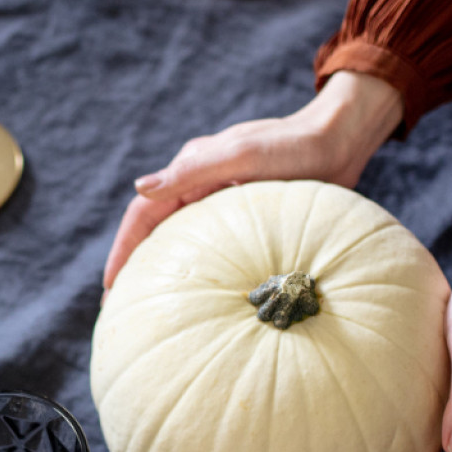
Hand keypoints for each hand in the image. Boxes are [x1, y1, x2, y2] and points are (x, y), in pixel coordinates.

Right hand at [101, 72, 401, 288]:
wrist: (341, 142)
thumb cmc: (295, 146)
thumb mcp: (242, 155)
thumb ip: (194, 170)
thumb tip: (141, 189)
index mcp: (193, 169)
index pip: (143, 212)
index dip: (123, 250)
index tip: (111, 288)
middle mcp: (201, 184)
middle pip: (155, 229)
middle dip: (134, 266)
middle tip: (121, 310)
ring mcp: (224, 201)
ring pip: (180, 239)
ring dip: (162, 269)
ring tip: (154, 308)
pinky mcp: (248, 216)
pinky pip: (212, 246)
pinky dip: (198, 269)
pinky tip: (203, 298)